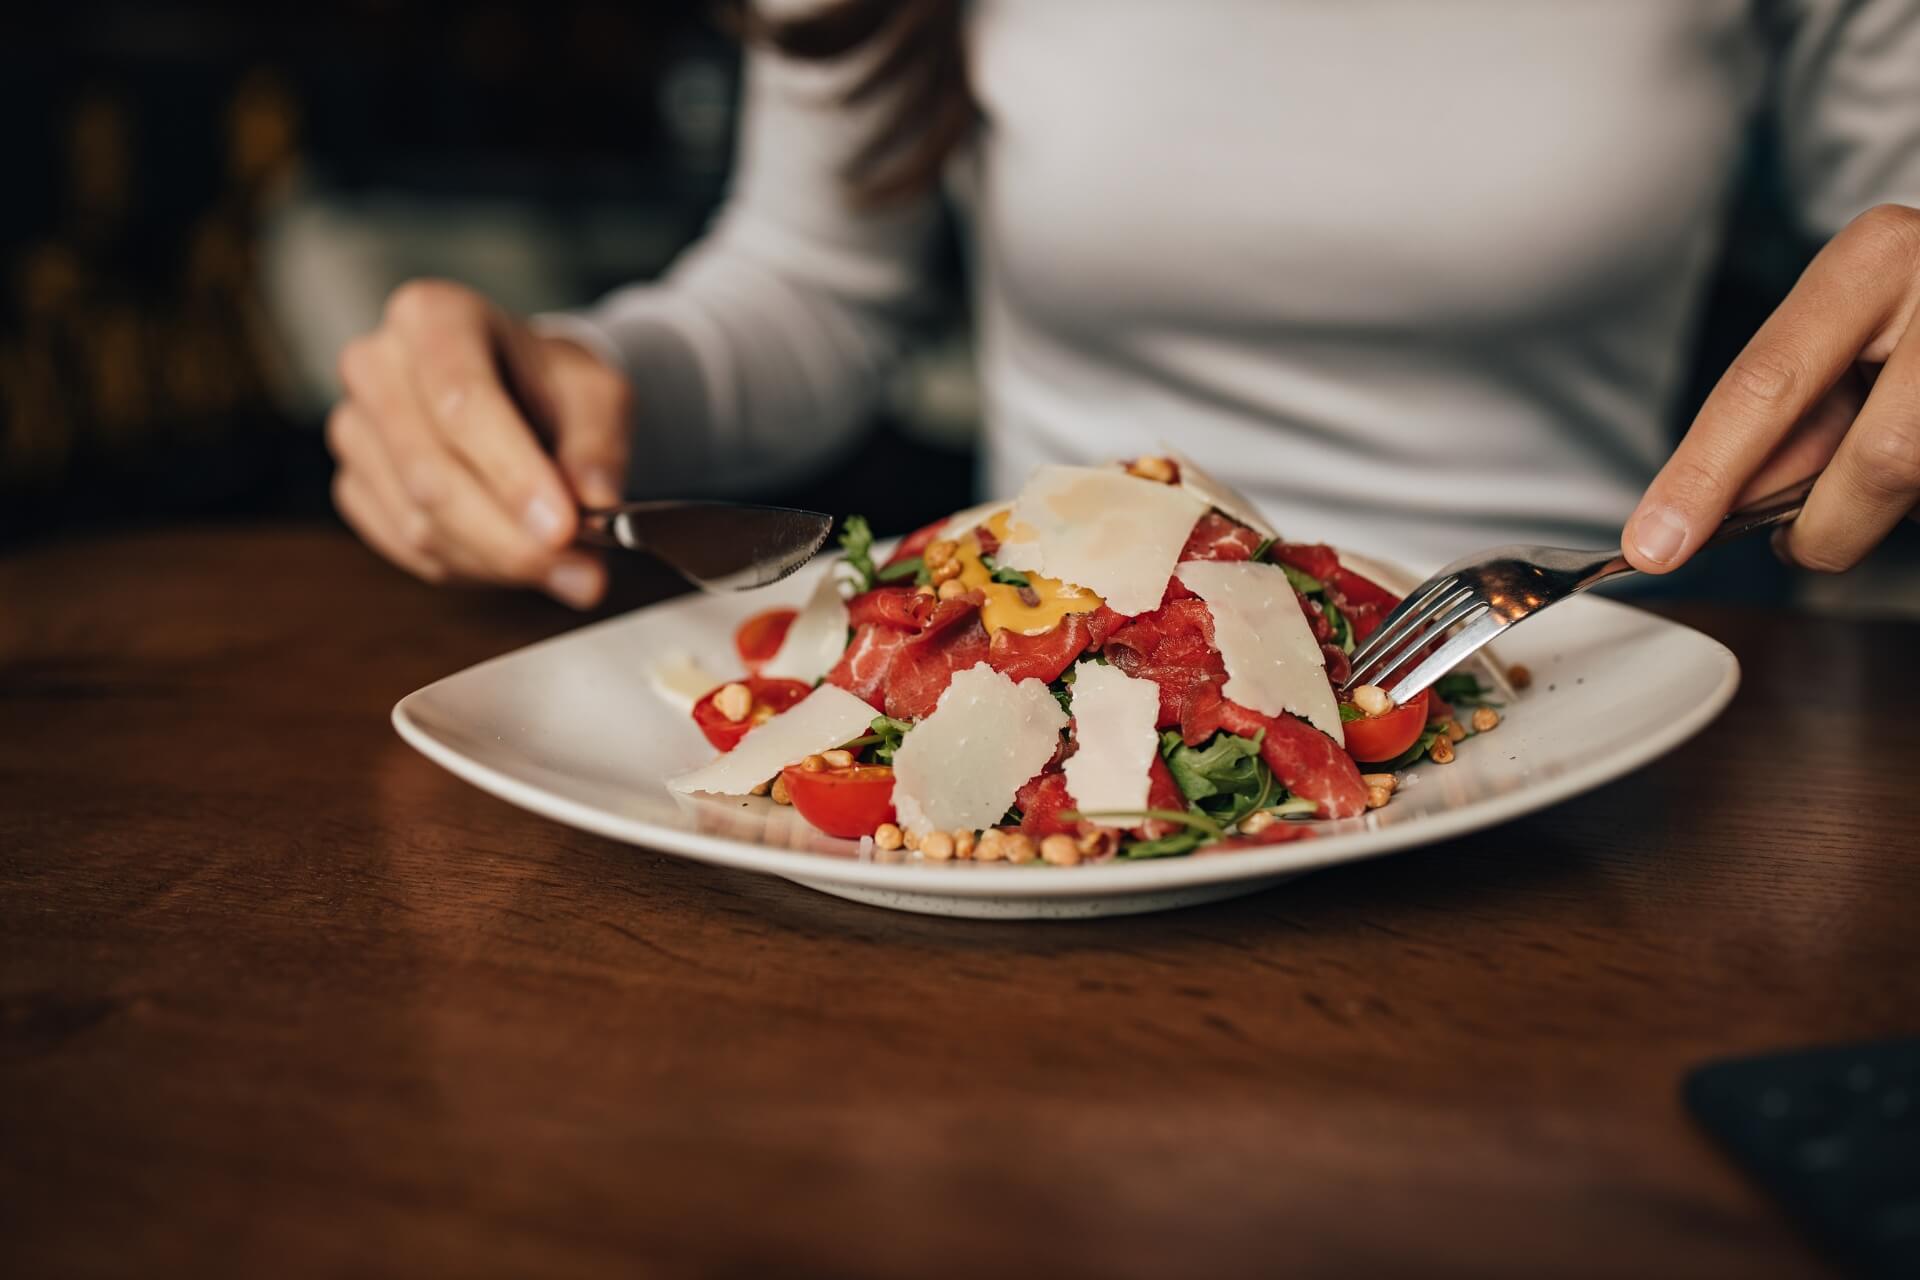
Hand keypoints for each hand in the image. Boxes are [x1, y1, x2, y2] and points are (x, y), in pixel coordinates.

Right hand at [327, 279, 632, 607]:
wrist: (519, 397)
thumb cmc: (552, 387)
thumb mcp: (596, 397)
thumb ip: (598, 446)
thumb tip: (594, 500)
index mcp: (433, 315)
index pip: (462, 400)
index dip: (513, 473)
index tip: (564, 528)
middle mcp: (375, 364)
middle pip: (431, 471)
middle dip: (510, 537)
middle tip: (582, 573)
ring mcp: (353, 427)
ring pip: (418, 520)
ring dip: (499, 559)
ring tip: (566, 567)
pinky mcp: (352, 484)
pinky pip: (405, 546)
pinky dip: (470, 567)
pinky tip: (515, 558)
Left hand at [1624, 203, 1919, 574]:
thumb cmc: (1907, 312)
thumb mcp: (1838, 334)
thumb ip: (1784, 411)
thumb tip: (1712, 510)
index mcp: (1872, 261)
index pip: (1766, 385)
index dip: (1706, 475)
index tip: (1657, 542)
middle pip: (1882, 461)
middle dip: (1826, 527)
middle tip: (1794, 543)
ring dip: (1884, 510)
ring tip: (1876, 467)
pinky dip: (1918, 502)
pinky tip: (1914, 471)